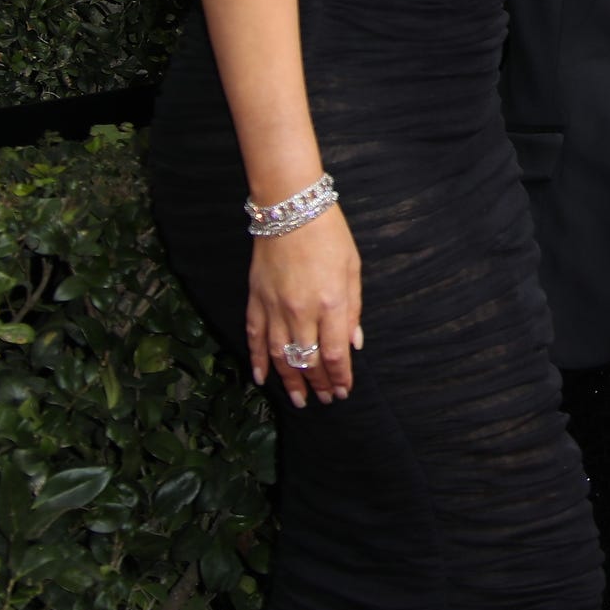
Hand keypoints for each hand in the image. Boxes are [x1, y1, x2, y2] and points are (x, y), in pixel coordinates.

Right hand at [245, 204, 362, 407]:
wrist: (291, 209)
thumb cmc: (329, 235)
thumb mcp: (353, 269)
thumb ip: (353, 309)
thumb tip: (354, 343)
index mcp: (331, 303)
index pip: (335, 354)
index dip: (339, 377)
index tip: (343, 390)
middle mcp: (301, 311)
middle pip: (309, 360)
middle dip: (318, 384)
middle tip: (325, 400)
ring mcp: (275, 308)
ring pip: (280, 356)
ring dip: (289, 382)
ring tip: (298, 400)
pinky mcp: (255, 300)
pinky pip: (255, 337)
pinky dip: (257, 360)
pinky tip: (260, 378)